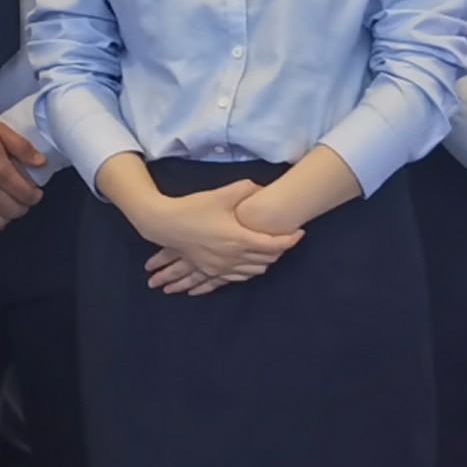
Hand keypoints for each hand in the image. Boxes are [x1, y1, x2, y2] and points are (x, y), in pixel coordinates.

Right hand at [0, 113, 46, 235]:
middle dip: (21, 208)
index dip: (34, 197)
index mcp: (0, 172)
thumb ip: (23, 147)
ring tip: (4, 209)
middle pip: (12, 212)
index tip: (34, 193)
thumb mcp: (0, 130)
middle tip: (20, 200)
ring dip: (4, 219)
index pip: (26, 196)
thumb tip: (42, 162)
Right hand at [125, 177, 290, 295]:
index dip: (291, 240)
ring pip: (255, 271)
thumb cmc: (193, 209)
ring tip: (271, 250)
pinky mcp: (213, 270)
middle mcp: (235, 257)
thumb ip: (246, 189)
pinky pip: (239, 277)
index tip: (300, 233)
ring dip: (267, 262)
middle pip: (268, 260)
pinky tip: (252, 264)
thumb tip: (263, 189)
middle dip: (280, 250)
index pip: (275, 245)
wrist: (166, 225)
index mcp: (240, 239)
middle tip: (285, 238)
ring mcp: (223, 266)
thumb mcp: (220, 194)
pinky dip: (251, 271)